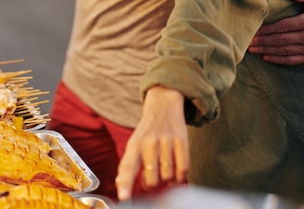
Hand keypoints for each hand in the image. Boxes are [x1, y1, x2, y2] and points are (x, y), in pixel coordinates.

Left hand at [115, 86, 187, 200]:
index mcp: (135, 145)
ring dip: (167, 180)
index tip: (124, 198)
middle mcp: (149, 143)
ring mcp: (166, 141)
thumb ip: (127, 165)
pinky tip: (175, 169)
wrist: (164, 106)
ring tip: (164, 170)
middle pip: (152, 181)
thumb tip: (120, 185)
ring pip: (168, 178)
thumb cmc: (147, 131)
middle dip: (152, 185)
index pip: (128, 167)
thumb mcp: (133, 144)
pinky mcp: (182, 141)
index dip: (126, 184)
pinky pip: (183, 170)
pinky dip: (179, 176)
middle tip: (152, 177)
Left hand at [248, 0, 303, 63]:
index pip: (283, 27)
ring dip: (266, 51)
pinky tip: (266, 57)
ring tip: (252, 49)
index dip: (267, 29)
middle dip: (262, 41)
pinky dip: (278, 60)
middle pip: (280, 40)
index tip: (254, 30)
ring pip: (284, 51)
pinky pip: (292, 60)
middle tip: (247, 41)